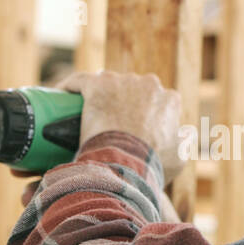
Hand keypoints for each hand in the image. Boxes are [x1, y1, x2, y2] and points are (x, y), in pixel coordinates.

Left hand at [55, 70, 185, 185]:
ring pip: (107, 84)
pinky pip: (80, 81)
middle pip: (130, 90)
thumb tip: (181, 135)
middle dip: (120, 103)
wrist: (127, 161)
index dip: (142, 115)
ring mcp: (123, 81)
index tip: (129, 130)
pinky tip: (60, 96)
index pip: (154, 102)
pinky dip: (70, 87)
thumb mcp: (179, 158)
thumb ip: (183, 143)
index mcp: (169, 100)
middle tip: (106, 127)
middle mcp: (149, 84)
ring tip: (82, 116)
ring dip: (97, 95)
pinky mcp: (98, 83)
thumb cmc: (152, 163)